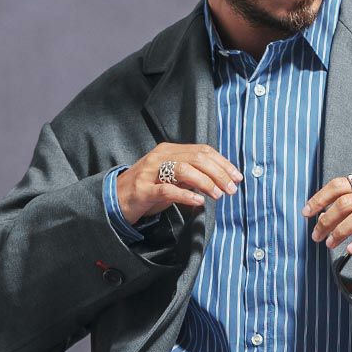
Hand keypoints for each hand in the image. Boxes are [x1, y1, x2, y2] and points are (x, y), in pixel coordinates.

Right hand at [117, 143, 241, 226]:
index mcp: (169, 150)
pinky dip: (185, 194)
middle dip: (218, 173)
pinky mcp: (143, 190)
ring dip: (205, 182)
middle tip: (231, 189)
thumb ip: (191, 176)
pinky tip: (198, 201)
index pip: (202, 151)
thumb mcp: (171, 179)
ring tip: (218, 195)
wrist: (115, 199)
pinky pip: (167, 189)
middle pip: (197, 158)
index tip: (236, 177)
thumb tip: (217, 180)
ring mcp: (150, 173)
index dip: (222, 163)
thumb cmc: (146, 190)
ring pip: (183, 169)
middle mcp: (160, 157)